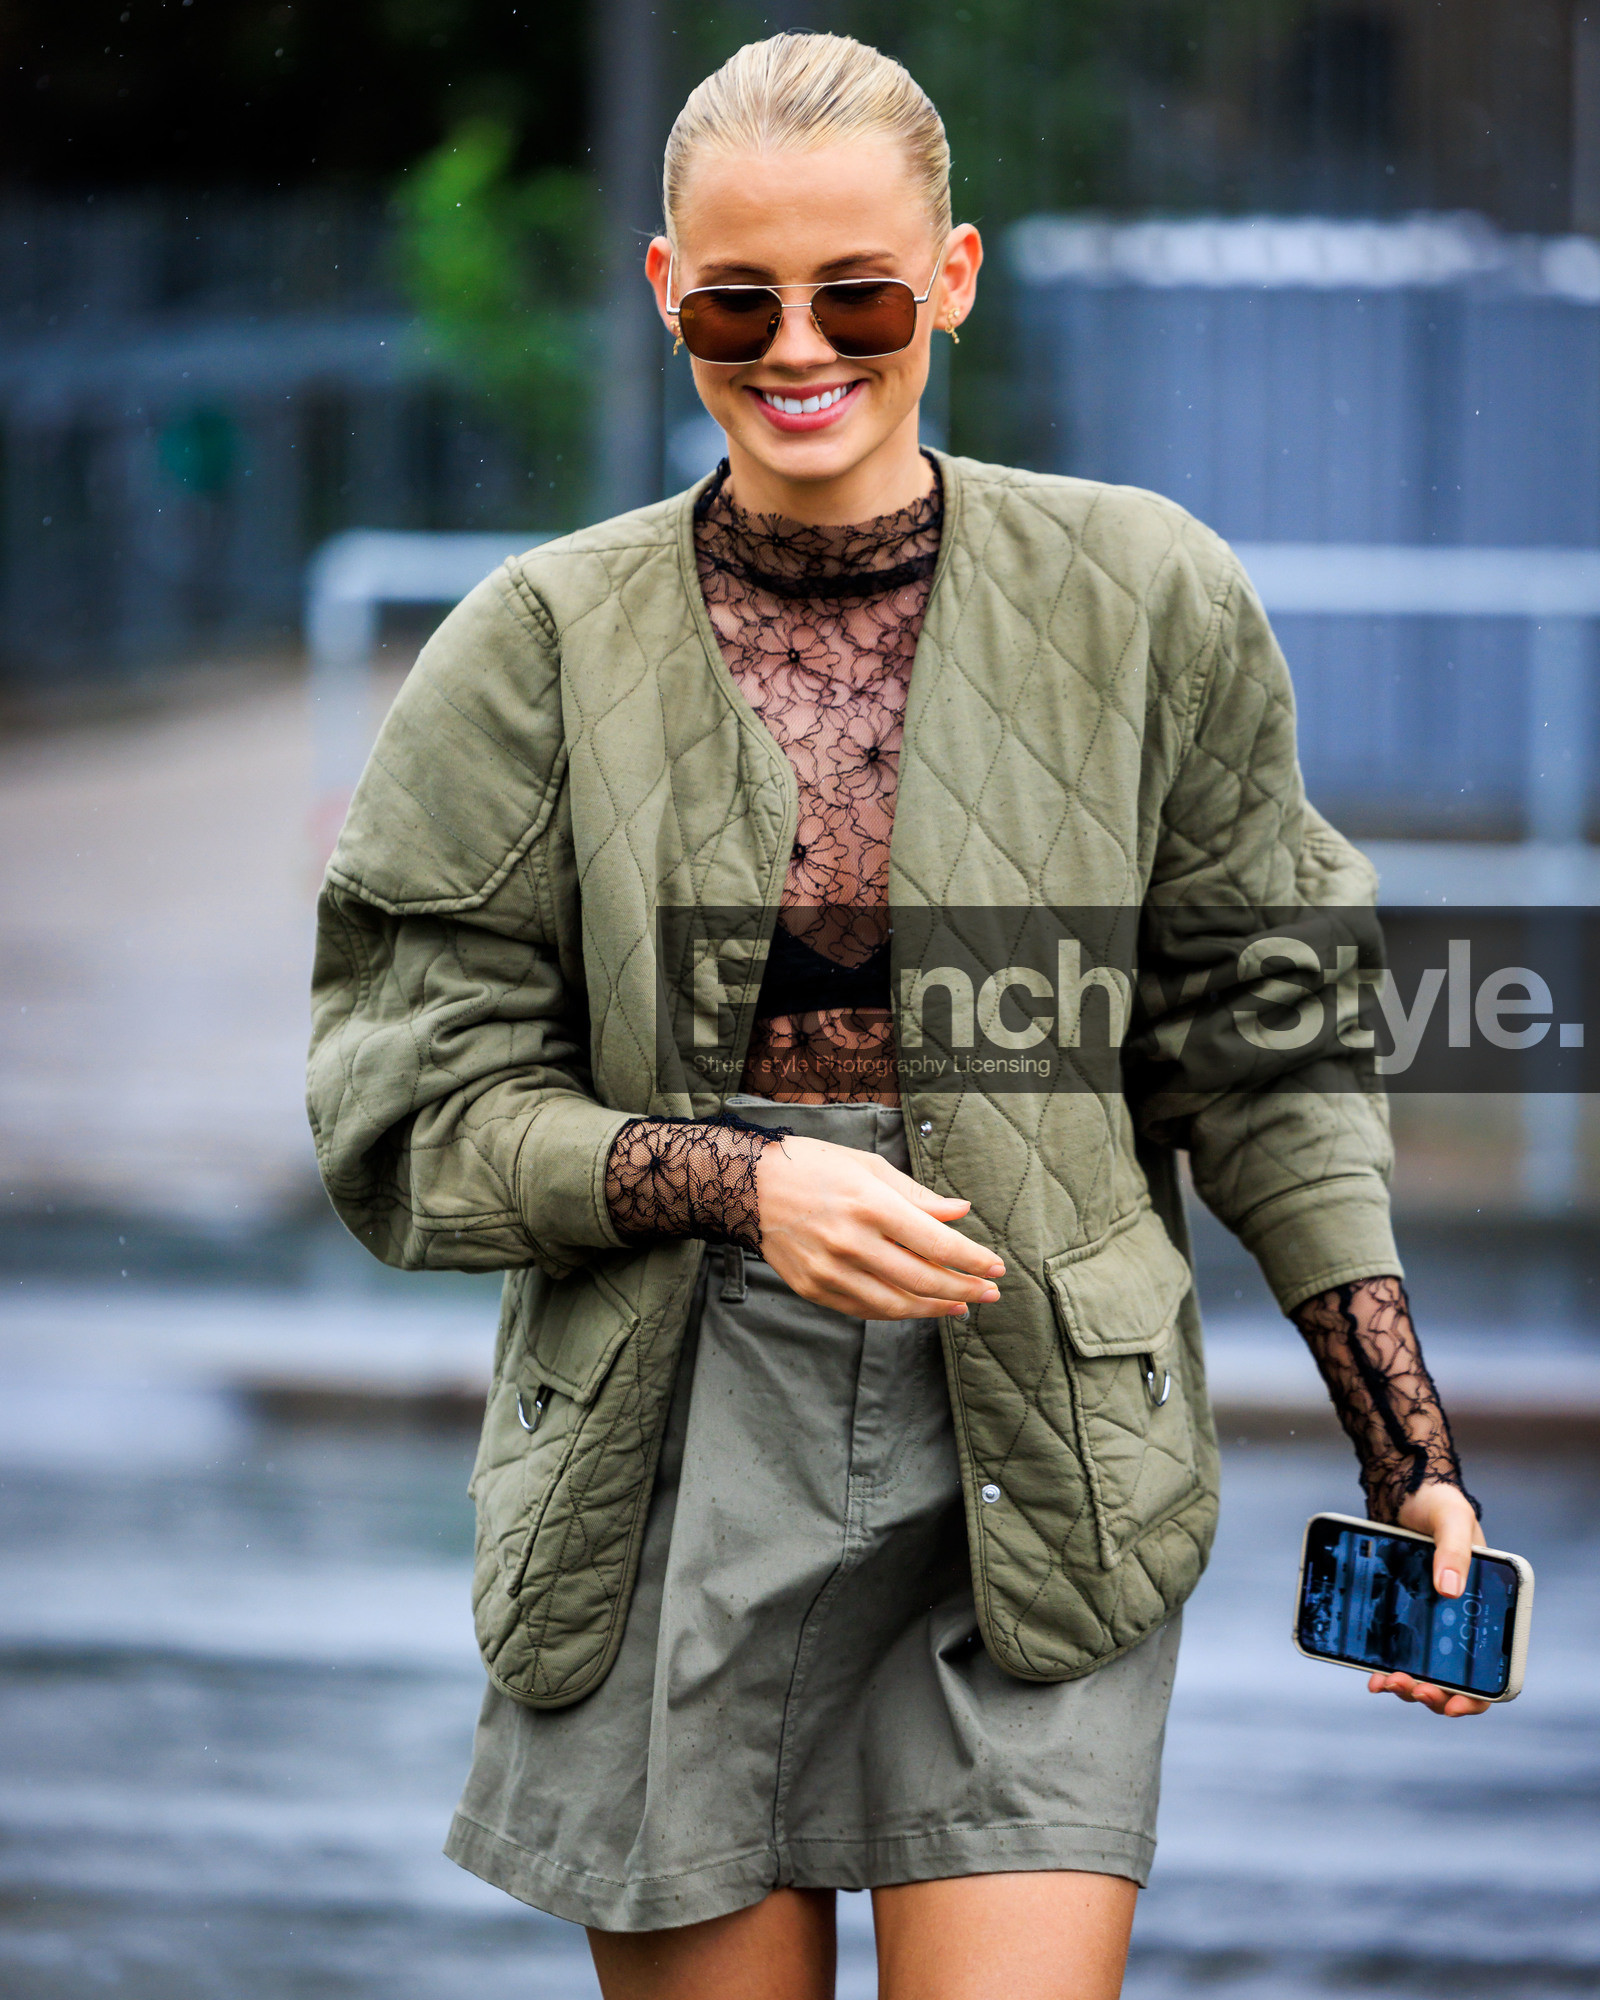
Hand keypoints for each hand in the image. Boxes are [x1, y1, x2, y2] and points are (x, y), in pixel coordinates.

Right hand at [756, 1135, 1004, 1319]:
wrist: (747, 1186)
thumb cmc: (812, 1167)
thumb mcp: (869, 1167)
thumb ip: (917, 1196)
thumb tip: (961, 1213)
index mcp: (870, 1204)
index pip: (936, 1243)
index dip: (972, 1260)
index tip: (997, 1268)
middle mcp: (851, 1242)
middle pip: (923, 1279)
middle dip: (964, 1289)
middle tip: (990, 1293)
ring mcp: (830, 1270)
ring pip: (896, 1304)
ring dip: (935, 1308)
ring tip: (960, 1305)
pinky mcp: (814, 1289)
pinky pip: (865, 1310)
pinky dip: (897, 1312)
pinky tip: (917, 1306)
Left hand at [1365, 1480, 1490, 1717]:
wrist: (1404, 1490)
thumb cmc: (1438, 1503)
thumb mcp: (1452, 1520)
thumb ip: (1454, 1550)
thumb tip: (1449, 1590)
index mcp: (1485, 1610)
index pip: (1490, 1669)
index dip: (1476, 1696)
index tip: (1453, 1704)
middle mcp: (1459, 1622)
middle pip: (1454, 1680)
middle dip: (1433, 1694)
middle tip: (1412, 1688)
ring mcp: (1428, 1621)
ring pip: (1423, 1672)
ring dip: (1407, 1686)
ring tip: (1385, 1681)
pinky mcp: (1400, 1614)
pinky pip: (1396, 1652)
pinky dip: (1385, 1668)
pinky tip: (1371, 1674)